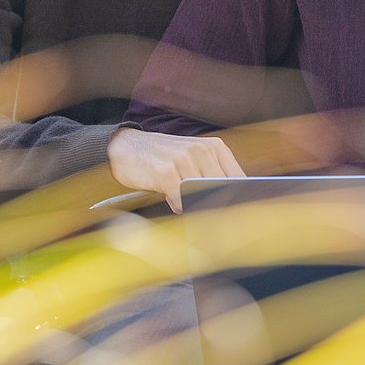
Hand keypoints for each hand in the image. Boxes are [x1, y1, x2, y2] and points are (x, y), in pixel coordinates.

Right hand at [106, 127, 244, 211]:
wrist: (126, 146)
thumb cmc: (163, 158)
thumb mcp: (193, 159)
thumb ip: (212, 176)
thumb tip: (231, 204)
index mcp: (215, 147)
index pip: (238, 178)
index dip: (238, 198)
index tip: (236, 214)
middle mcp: (203, 150)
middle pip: (222, 189)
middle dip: (216, 205)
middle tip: (211, 218)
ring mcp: (184, 159)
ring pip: (201, 194)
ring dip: (194, 205)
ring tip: (186, 205)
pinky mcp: (166, 171)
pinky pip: (180, 197)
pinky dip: (178, 205)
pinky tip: (172, 201)